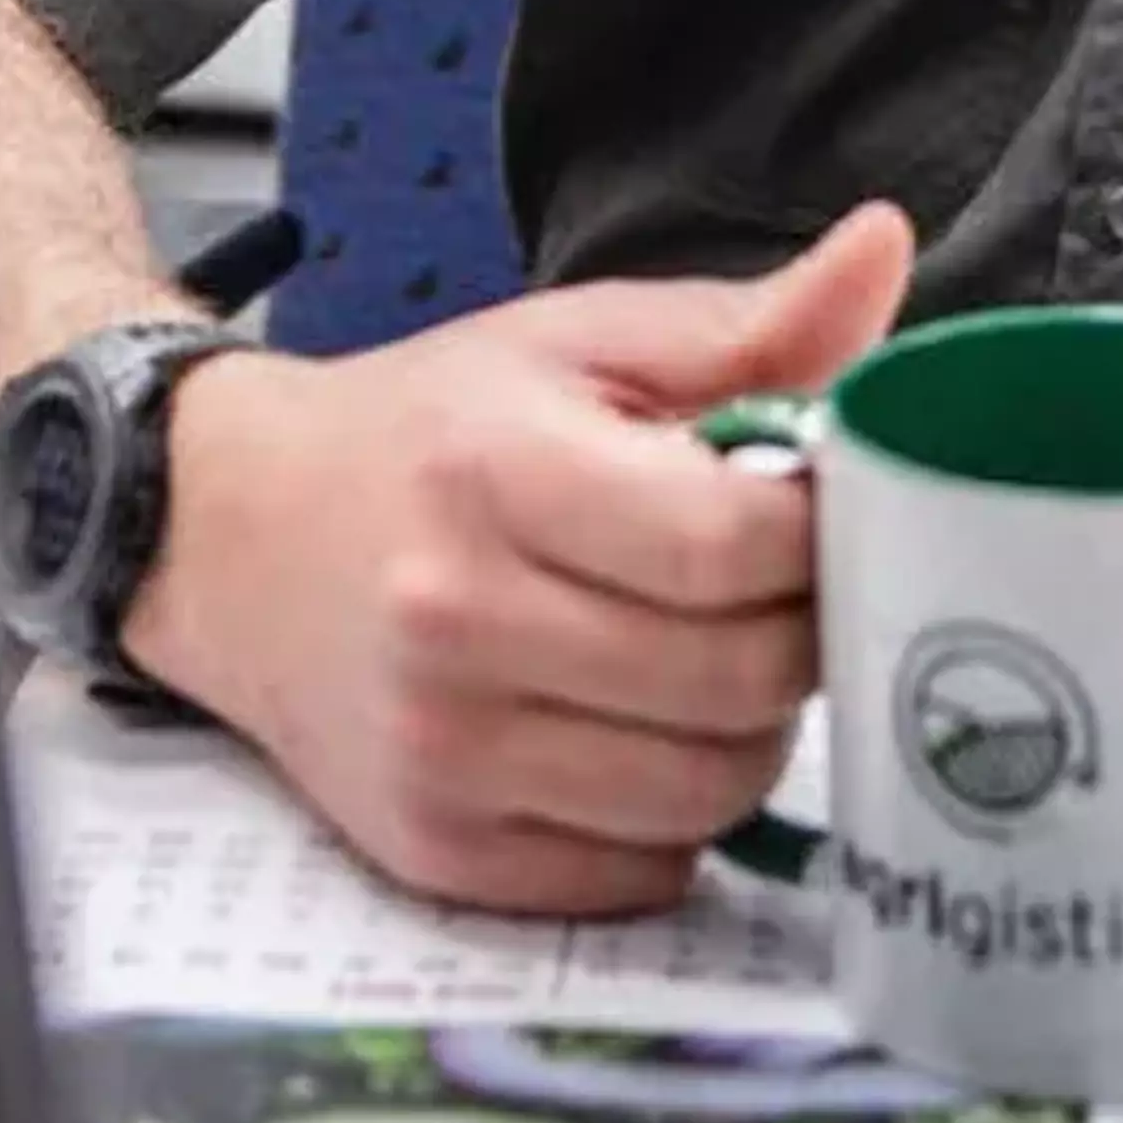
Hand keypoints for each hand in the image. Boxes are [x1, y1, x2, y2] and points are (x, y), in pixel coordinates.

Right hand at [122, 203, 915, 915]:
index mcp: (500, 472)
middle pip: (739, 681)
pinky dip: (675, 813)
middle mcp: (459, 623)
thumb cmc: (430, 428)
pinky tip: (642, 728)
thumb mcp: (577, 341)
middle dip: (801, 633)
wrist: (236, 533)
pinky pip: (642, 873)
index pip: (734, 544)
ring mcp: (445, 754)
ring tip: (714, 653)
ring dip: (749, 730)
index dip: (820, 530)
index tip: (823, 504)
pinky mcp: (442, 853)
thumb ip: (746, 322)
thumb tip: (886, 250)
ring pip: (706, 792)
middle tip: (782, 587)